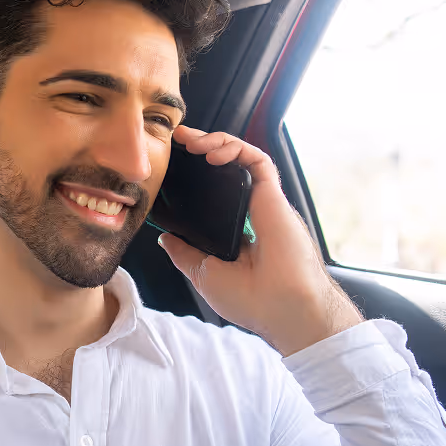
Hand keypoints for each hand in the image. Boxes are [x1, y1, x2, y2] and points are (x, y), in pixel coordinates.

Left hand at [157, 127, 362, 356]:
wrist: (281, 306)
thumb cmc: (251, 300)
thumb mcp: (204, 274)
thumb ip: (185, 254)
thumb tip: (165, 239)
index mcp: (235, 232)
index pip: (215, 193)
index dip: (196, 176)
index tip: (173, 166)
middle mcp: (250, 214)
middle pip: (227, 169)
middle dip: (203, 147)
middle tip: (179, 139)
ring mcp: (262, 203)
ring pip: (242, 158)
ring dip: (216, 142)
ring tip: (192, 142)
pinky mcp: (274, 196)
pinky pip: (257, 160)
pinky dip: (236, 149)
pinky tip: (213, 153)